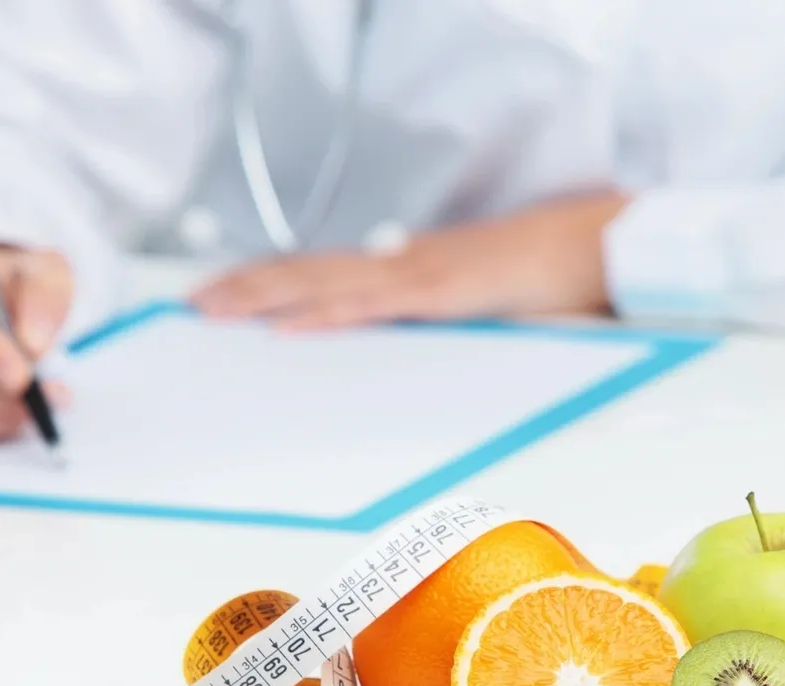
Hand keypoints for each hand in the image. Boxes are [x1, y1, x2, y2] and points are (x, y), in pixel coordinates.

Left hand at [189, 191, 629, 327]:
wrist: (590, 246)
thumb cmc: (541, 276)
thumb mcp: (476, 300)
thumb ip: (435, 316)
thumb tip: (404, 340)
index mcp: (407, 269)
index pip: (324, 274)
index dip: (270, 282)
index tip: (225, 295)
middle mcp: (401, 265)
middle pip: (309, 273)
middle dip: (248, 289)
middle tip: (194, 305)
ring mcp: (418, 276)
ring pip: (327, 285)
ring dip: (267, 297)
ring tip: (217, 311)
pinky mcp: (441, 294)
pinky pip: (374, 307)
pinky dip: (328, 314)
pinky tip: (288, 326)